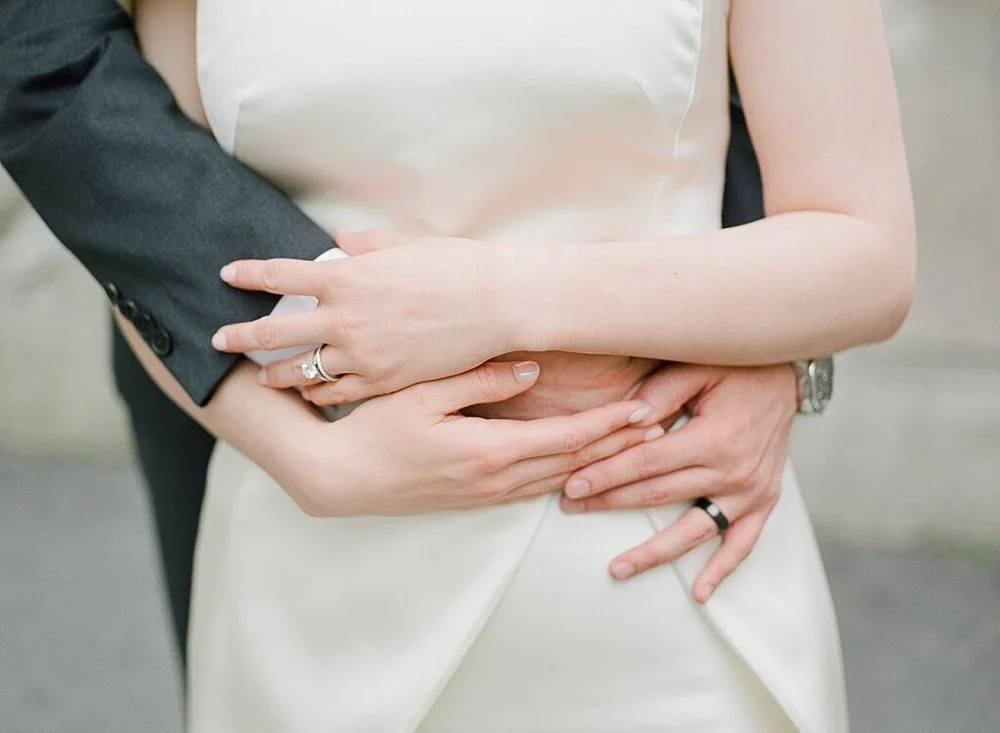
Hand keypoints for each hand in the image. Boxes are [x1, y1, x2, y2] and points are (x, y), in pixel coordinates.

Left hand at [212, 230, 512, 401]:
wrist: (497, 305)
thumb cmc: (456, 267)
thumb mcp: (405, 246)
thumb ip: (365, 245)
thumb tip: (341, 242)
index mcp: (345, 278)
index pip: (278, 275)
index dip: (246, 274)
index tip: (226, 275)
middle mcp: (344, 319)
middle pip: (273, 333)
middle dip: (239, 336)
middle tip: (217, 341)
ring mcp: (362, 355)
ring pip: (302, 372)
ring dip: (276, 376)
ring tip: (262, 380)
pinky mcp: (384, 381)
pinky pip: (338, 393)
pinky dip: (320, 394)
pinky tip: (311, 395)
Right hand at [282, 360, 657, 516]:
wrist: (339, 479)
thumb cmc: (375, 430)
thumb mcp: (423, 394)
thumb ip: (480, 381)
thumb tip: (530, 371)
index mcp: (491, 451)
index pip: (569, 439)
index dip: (611, 424)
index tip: (645, 409)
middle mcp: (497, 480)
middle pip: (575, 462)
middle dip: (620, 445)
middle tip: (659, 425)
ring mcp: (487, 495)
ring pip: (560, 479)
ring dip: (600, 463)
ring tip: (634, 445)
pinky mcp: (476, 500)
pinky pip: (535, 489)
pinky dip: (568, 475)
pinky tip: (582, 466)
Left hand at [559, 363, 796, 602]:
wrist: (787, 376)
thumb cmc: (734, 366)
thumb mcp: (696, 367)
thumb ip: (660, 393)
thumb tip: (626, 419)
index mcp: (714, 437)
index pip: (647, 464)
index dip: (607, 474)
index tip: (572, 484)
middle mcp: (734, 471)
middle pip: (659, 496)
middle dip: (610, 503)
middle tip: (570, 508)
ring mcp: (751, 491)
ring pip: (693, 530)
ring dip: (653, 552)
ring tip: (616, 569)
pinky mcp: (763, 501)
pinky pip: (742, 543)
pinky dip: (721, 569)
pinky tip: (699, 593)